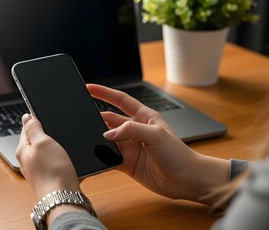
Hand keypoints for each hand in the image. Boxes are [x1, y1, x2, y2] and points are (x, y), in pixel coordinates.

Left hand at [16, 114, 79, 197]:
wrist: (64, 199)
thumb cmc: (52, 172)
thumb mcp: (42, 142)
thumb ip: (33, 128)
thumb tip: (26, 116)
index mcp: (23, 150)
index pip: (27, 128)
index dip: (38, 121)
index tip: (47, 118)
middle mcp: (29, 161)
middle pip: (38, 140)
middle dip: (50, 136)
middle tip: (59, 136)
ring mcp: (39, 170)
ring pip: (49, 152)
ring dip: (58, 148)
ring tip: (65, 151)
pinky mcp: (51, 177)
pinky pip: (57, 163)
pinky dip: (64, 160)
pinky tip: (70, 162)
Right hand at [87, 84, 228, 204]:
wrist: (185, 180)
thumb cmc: (178, 154)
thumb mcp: (155, 134)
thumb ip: (130, 129)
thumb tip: (108, 134)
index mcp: (144, 117)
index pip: (120, 100)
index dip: (104, 93)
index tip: (89, 88)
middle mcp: (136, 130)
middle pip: (110, 120)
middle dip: (97, 118)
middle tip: (83, 118)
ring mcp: (131, 147)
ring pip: (107, 139)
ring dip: (99, 139)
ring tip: (88, 139)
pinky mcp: (127, 163)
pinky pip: (109, 157)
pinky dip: (102, 156)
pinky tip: (96, 156)